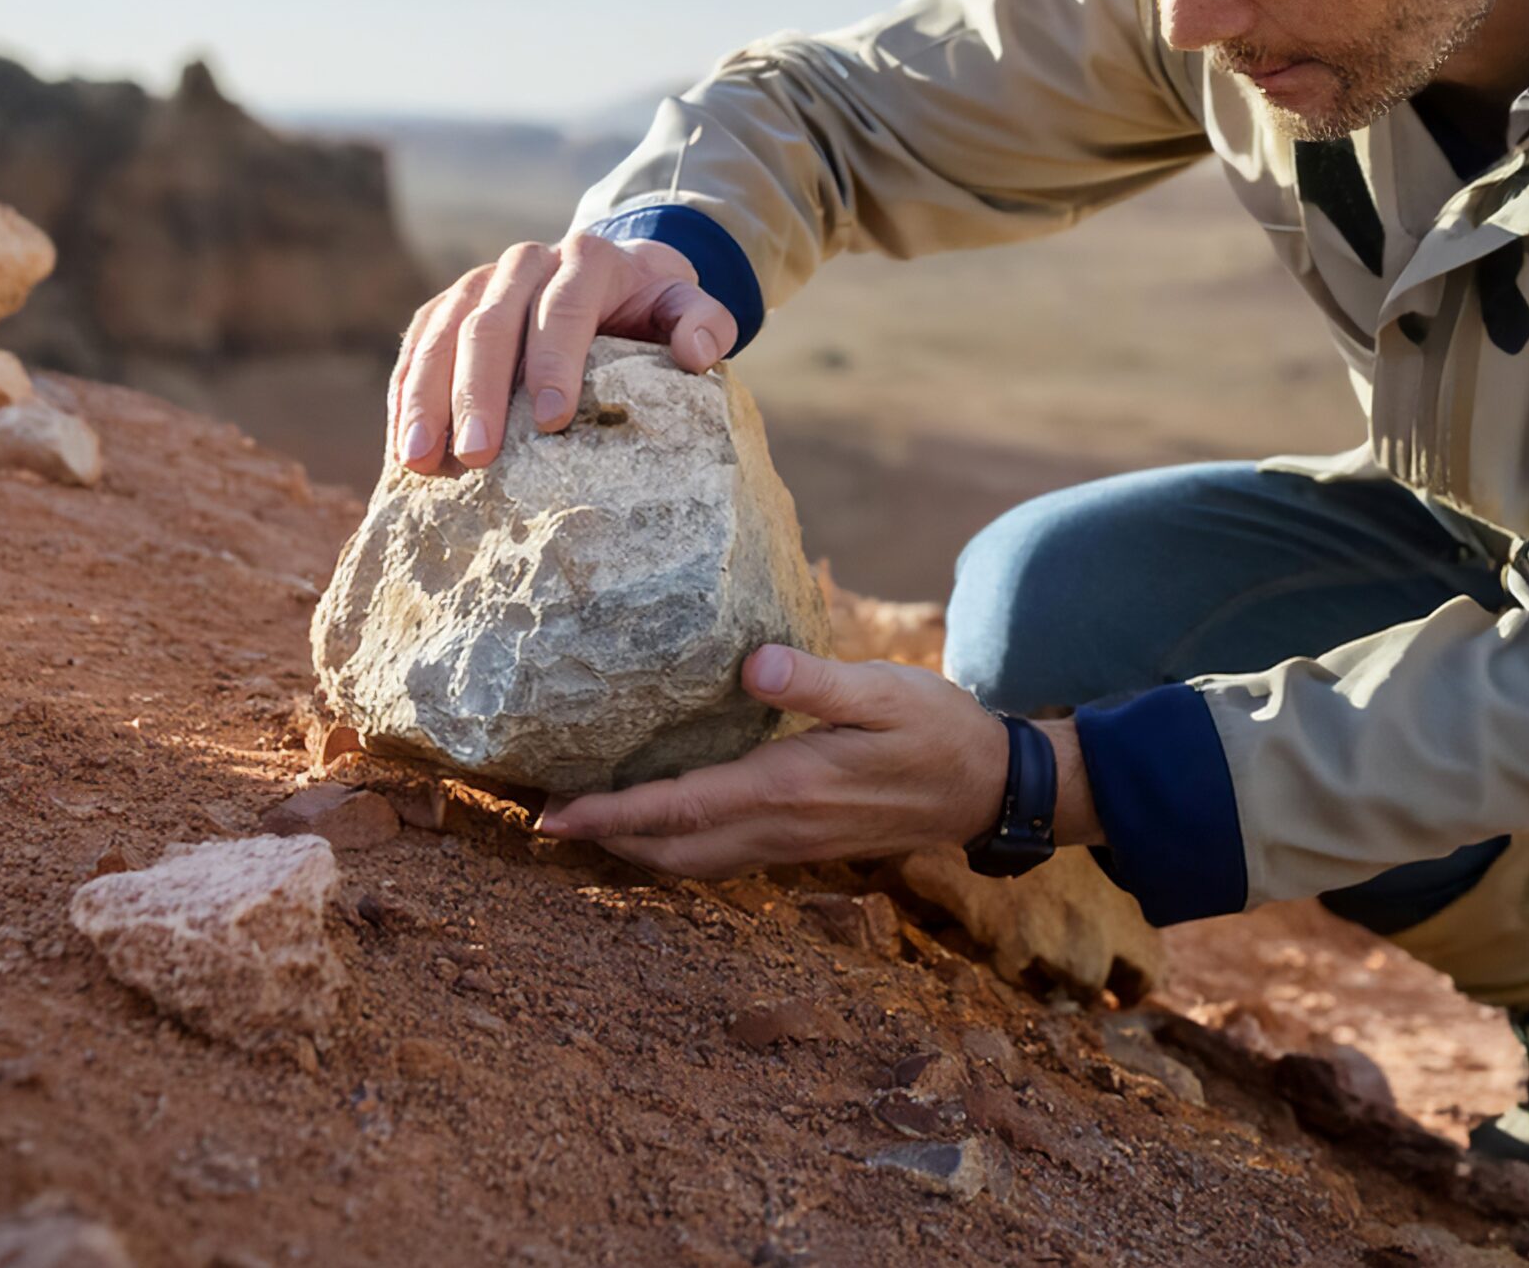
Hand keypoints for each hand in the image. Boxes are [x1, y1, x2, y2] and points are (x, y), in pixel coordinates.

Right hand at [386, 231, 738, 473]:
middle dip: (478, 391)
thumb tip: (696, 352)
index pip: (563, 307)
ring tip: (419, 460)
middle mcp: (524, 263)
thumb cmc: (649, 306)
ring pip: (441, 332)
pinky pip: (415, 347)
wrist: (611, 276)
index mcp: (586, 258)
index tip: (551, 421)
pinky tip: (400, 447)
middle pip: (491, 322)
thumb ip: (704, 322)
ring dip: (426, 398)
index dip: (554, 362)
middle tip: (478, 456)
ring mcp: (478, 282)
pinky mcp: (446, 307)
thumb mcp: (686, 305)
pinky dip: (404, 395)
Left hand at [533, 645, 1017, 878]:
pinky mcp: (800, 843)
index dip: (609, 815)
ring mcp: (790, 844)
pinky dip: (674, 846)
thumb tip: (755, 664)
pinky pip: (719, 857)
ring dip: (634, 849)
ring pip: (692, 863)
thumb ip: (819, 682)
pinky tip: (659, 820)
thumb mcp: (885, 691)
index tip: (551, 814)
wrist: (987, 789)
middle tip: (542, 821)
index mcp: (788, 788)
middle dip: (603, 841)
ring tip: (584, 822)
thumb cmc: (936, 731)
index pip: (679, 809)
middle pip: (670, 851)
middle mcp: (779, 828)